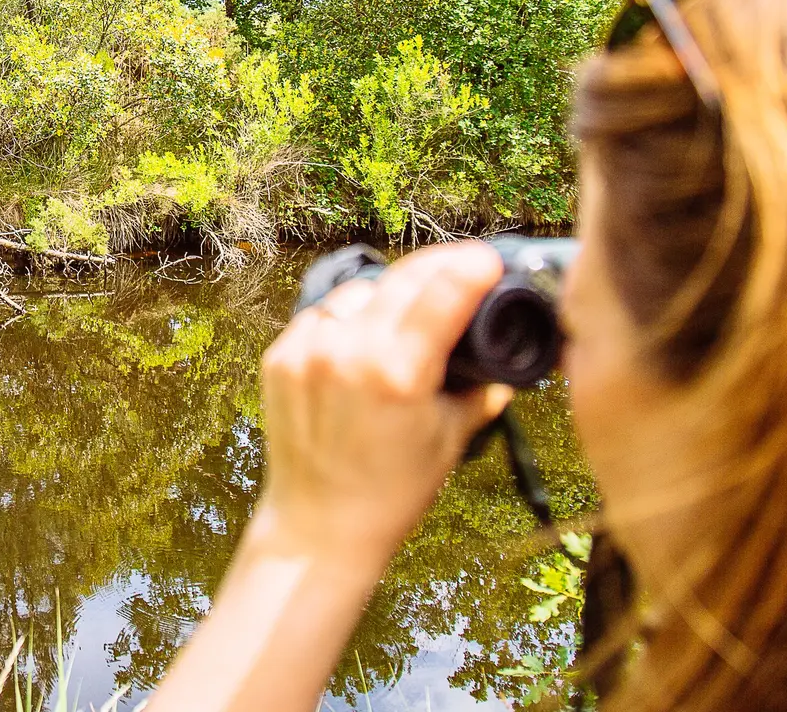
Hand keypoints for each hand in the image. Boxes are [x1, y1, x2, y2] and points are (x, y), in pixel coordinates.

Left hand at [250, 241, 514, 564]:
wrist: (319, 526)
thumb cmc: (394, 491)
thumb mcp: (451, 438)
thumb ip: (482, 391)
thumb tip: (507, 362)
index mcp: (398, 373)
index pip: (442, 291)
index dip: (471, 267)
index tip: (487, 259)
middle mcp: (348, 351)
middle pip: (401, 278)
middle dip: (438, 267)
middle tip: (462, 266)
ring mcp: (307, 350)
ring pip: (358, 292)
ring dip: (387, 294)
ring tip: (407, 311)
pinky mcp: (279, 357)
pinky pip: (322, 316)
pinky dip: (346, 320)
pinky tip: (362, 337)